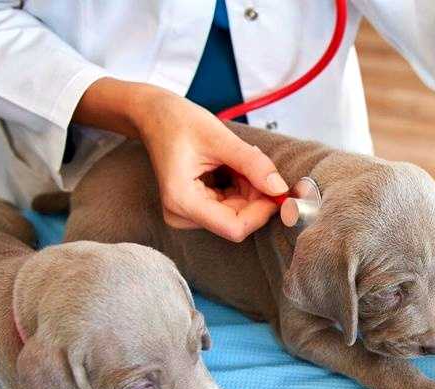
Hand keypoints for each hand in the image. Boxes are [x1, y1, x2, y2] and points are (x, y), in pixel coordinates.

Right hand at [130, 89, 287, 240]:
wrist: (154, 115)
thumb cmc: (178, 122)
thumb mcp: (220, 138)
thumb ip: (252, 164)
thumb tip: (280, 189)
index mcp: (182, 200)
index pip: (234, 227)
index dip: (262, 211)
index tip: (279, 189)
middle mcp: (182, 214)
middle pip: (237, 220)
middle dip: (256, 196)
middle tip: (259, 164)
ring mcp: (187, 213)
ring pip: (236, 214)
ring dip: (248, 190)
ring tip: (237, 160)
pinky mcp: (194, 208)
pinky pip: (229, 207)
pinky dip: (240, 188)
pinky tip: (231, 167)